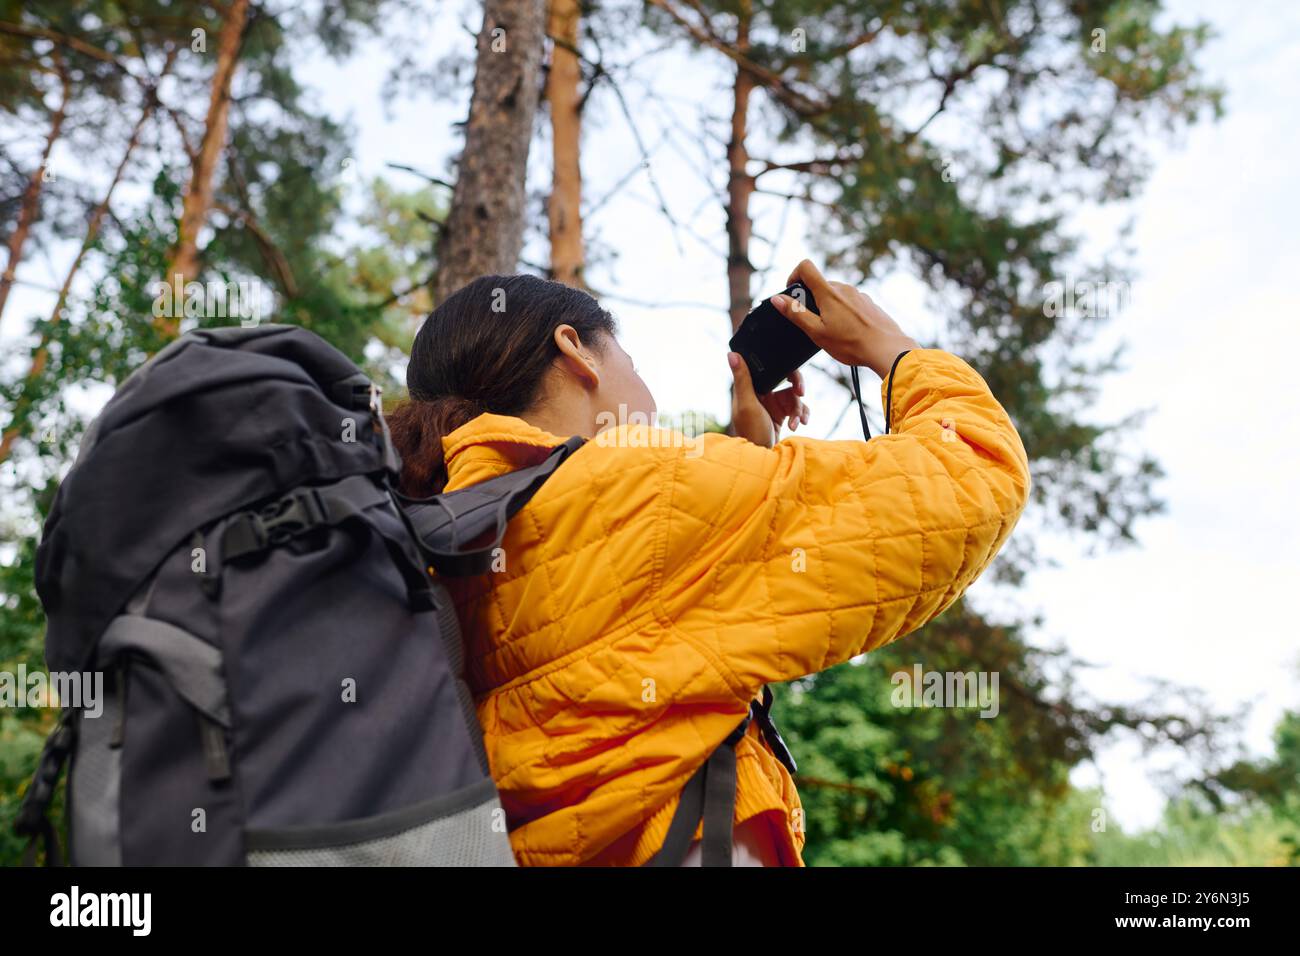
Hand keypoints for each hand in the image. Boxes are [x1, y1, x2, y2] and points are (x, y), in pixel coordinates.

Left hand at [728, 351, 808, 447]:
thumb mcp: (746, 404)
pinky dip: (801, 415)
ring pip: (795, 396)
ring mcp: (773, 404)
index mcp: (752, 386)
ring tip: (796, 423)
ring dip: (799, 409)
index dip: (786, 370)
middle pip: (787, 381)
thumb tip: (732, 354)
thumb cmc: (750, 432)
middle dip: (797, 388)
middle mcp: (763, 393)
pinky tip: (799, 424)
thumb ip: (742, 379)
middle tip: (801, 393)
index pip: (772, 369)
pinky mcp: (781, 415)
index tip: (793, 379)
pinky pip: (797, 409)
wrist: (762, 457)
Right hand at [771, 259, 918, 376]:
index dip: (794, 275)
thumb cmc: (851, 344)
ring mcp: (859, 295)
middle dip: (812, 300)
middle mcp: (844, 289)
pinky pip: (850, 303)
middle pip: (820, 284)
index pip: (806, 267)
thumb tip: (778, 299)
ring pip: (836, 295)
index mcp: (829, 293)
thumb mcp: (817, 332)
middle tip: (813, 324)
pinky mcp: (869, 304)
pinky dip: (844, 313)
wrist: (886, 349)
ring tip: (832, 331)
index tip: (792, 293)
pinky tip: (849, 332)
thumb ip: (796, 314)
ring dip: (828, 308)